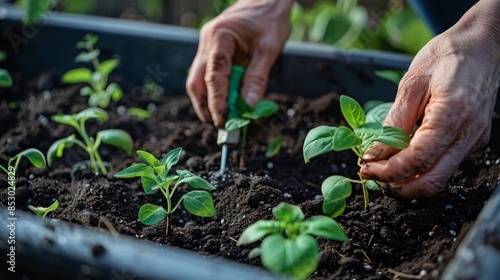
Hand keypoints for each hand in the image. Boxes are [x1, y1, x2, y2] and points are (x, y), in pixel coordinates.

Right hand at [186, 0, 293, 126]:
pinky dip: (214, 92)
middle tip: (220, 125)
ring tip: (222, 118)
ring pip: (197, 81)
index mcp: (220, 36)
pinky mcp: (211, 51)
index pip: (213, 76)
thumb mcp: (269, 49)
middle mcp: (207, 42)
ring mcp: (206, 46)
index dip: (217, 101)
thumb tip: (248, 107)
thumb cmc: (270, 19)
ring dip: (207, 102)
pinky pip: (206, 76)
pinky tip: (225, 103)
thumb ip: (257, 78)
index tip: (225, 120)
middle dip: (205, 107)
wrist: (267, 0)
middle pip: (196, 82)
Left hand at [360, 0, 499, 197]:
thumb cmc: (447, 55)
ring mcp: (474, 140)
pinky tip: (401, 157)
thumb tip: (375, 153)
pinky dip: (421, 168)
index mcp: (453, 115)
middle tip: (372, 175)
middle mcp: (469, 134)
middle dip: (398, 185)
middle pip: (431, 180)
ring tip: (382, 167)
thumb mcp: (412, 83)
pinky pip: (445, 164)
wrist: (482, 44)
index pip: (417, 159)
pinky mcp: (473, 140)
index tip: (365, 168)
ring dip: (408, 179)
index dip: (388, 170)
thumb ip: (395, 121)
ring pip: (439, 177)